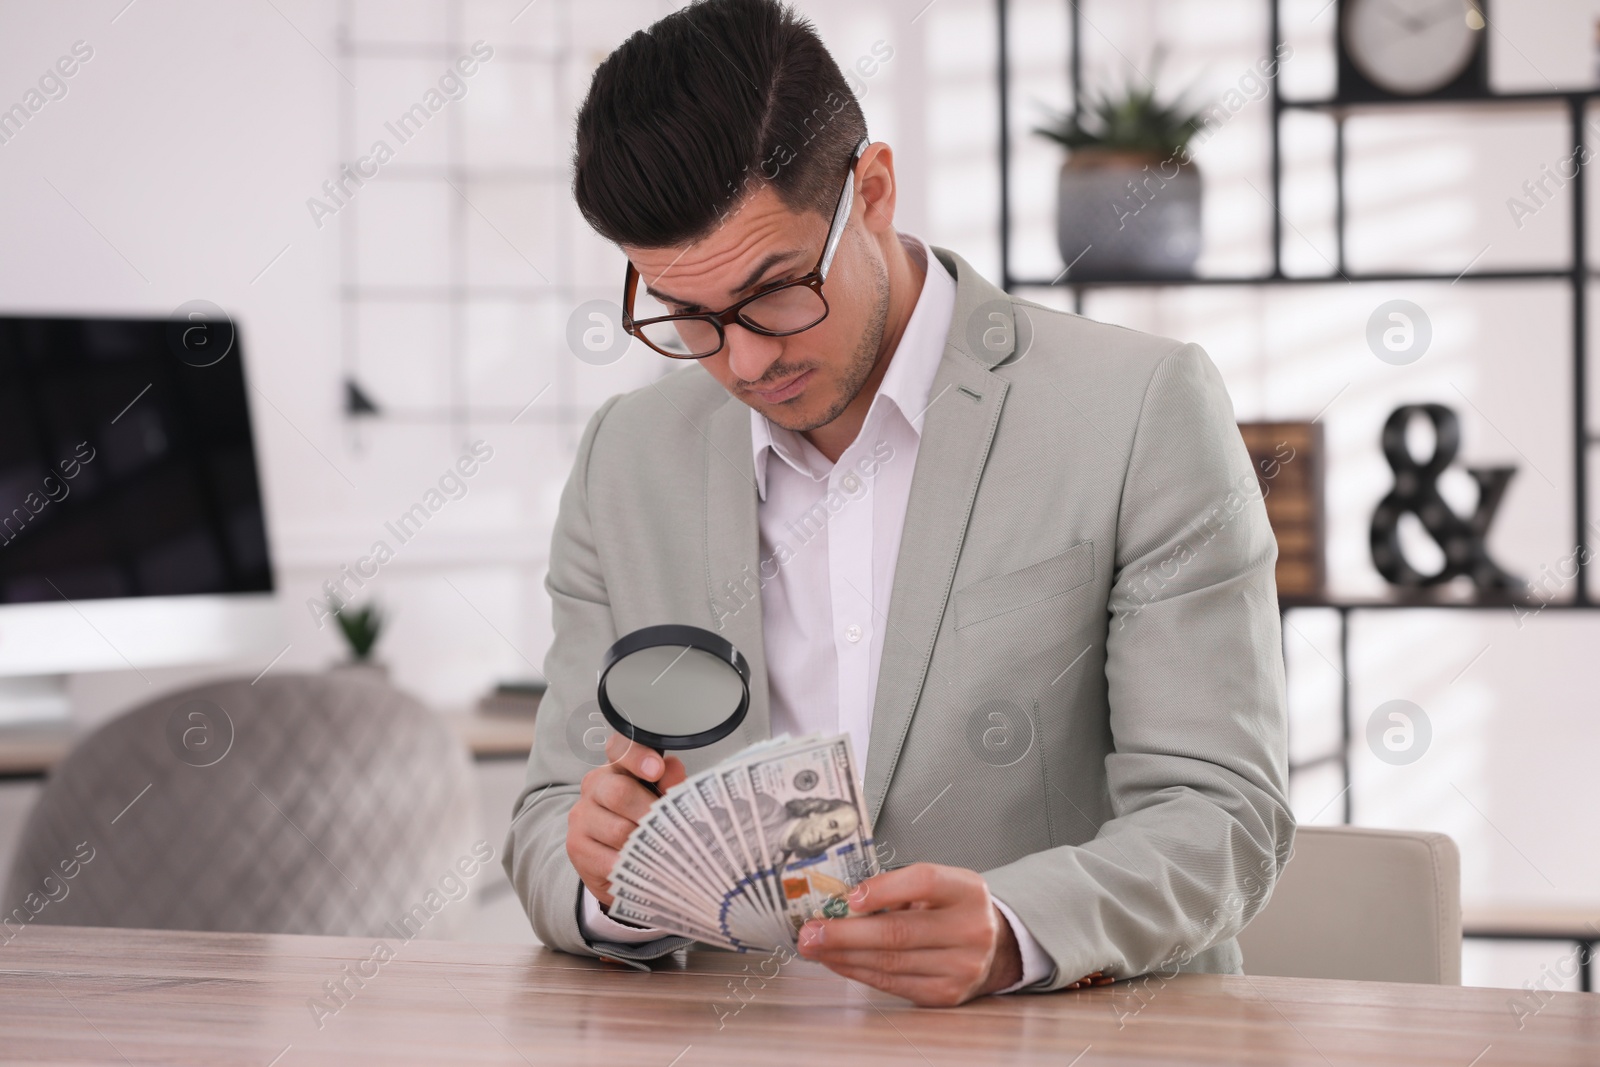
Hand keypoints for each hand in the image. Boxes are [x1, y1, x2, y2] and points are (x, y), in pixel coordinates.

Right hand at [565, 731, 685, 909]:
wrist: (621, 865)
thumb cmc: (645, 825)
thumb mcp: (662, 801)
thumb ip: (670, 783)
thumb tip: (673, 768)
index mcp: (618, 767)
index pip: (620, 748)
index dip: (638, 756)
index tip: (657, 770)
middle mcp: (594, 785)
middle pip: (620, 792)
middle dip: (650, 813)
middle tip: (669, 828)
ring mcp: (581, 816)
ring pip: (618, 829)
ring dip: (644, 843)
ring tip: (658, 851)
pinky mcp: (576, 846)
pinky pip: (609, 859)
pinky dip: (631, 865)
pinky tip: (641, 866)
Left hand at [794, 862, 1022, 1006]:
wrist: (993, 947)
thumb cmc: (954, 909)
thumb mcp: (939, 883)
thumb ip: (898, 885)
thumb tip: (843, 900)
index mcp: (967, 891)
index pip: (924, 882)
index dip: (883, 889)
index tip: (848, 896)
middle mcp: (970, 930)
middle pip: (899, 931)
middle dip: (846, 932)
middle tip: (811, 931)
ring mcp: (960, 967)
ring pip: (890, 962)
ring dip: (844, 955)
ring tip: (815, 947)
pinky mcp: (945, 993)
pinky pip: (892, 983)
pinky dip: (859, 972)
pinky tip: (838, 961)